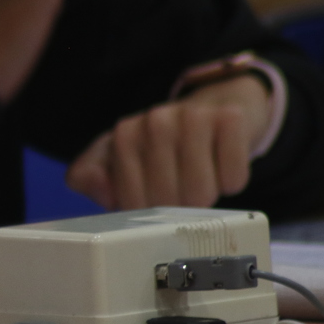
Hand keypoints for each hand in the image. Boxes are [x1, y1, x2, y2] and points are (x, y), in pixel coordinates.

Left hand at [65, 74, 273, 210]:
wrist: (214, 108)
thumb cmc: (165, 148)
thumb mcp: (120, 161)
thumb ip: (91, 177)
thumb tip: (103, 193)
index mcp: (124, 135)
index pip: (131, 201)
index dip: (146, 215)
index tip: (153, 204)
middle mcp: (155, 121)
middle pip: (167, 200)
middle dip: (177, 209)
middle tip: (181, 192)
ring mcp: (193, 116)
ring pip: (201, 192)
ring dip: (206, 196)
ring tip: (201, 179)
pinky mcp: (230, 118)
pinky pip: (233, 177)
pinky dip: (232, 182)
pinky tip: (222, 166)